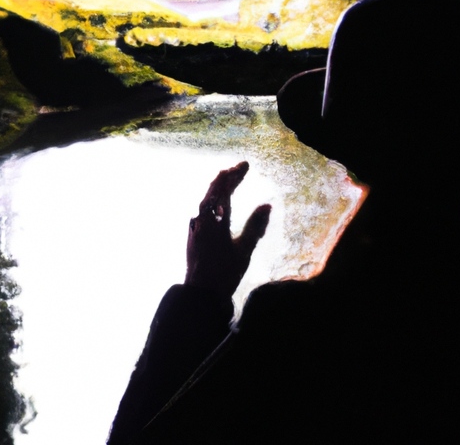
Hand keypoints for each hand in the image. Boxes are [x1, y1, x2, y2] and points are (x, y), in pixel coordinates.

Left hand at [184, 161, 271, 296]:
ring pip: (206, 197)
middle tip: (239, 169)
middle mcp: (202, 218)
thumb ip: (255, 227)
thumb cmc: (224, 273)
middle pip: (213, 189)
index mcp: (215, 220)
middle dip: (227, 176)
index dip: (235, 175)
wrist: (199, 293)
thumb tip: (267, 206)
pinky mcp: (193, 232)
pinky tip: (218, 203)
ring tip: (230, 180)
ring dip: (218, 186)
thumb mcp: (244, 251)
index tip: (245, 165)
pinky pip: (203, 207)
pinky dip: (213, 198)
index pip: (225, 189)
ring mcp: (195, 225)